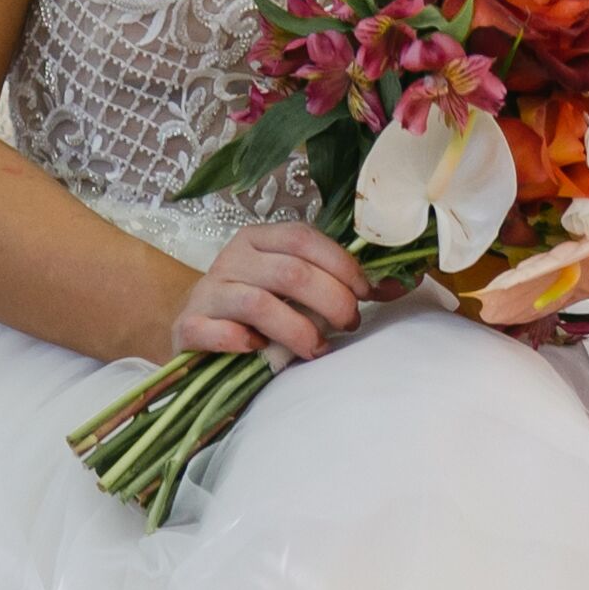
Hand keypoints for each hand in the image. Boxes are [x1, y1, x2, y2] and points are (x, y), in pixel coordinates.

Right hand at [172, 222, 370, 362]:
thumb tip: (400, 286)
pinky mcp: (188, 326)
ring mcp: (209, 292)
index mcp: (259, 240)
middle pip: (290, 272)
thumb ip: (336, 283)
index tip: (366, 293)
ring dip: (298, 330)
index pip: (304, 239)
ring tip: (317, 349)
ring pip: (259, 304)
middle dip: (331, 301)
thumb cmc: (255, 306)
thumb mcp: (293, 287)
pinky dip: (242, 342)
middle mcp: (232, 258)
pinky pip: (215, 332)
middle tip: (348, 324)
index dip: (341, 265)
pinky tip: (260, 350)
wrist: (194, 327)